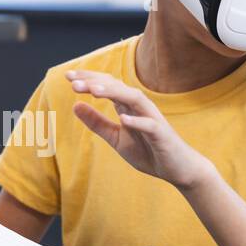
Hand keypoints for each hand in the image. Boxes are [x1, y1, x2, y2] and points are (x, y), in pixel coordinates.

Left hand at [65, 69, 213, 190]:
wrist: (178, 169)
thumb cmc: (148, 151)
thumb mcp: (116, 138)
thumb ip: (97, 123)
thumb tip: (75, 106)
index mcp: (127, 106)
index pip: (107, 85)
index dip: (89, 79)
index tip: (68, 76)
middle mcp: (140, 107)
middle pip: (117, 87)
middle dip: (95, 82)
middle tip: (73, 81)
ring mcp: (152, 118)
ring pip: (133, 99)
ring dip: (114, 93)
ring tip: (93, 91)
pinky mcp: (162, 134)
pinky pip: (149, 125)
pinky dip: (137, 120)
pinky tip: (123, 119)